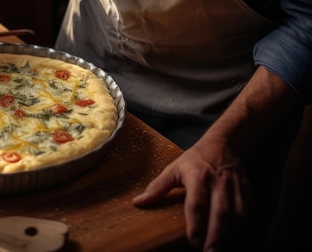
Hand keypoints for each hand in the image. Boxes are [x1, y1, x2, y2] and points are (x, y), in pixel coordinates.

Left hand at [132, 140, 251, 250]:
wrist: (224, 144)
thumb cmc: (195, 159)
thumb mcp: (173, 168)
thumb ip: (157, 187)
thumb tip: (138, 202)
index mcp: (198, 175)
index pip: (197, 204)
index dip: (196, 224)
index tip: (192, 241)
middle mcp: (218, 181)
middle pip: (220, 213)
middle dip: (215, 236)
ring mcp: (235, 187)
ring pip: (235, 215)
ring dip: (227, 235)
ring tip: (216, 249)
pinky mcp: (246, 191)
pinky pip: (245, 213)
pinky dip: (238, 228)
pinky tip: (228, 237)